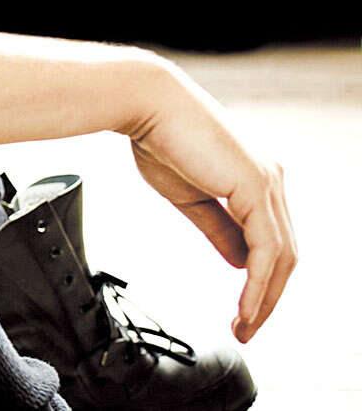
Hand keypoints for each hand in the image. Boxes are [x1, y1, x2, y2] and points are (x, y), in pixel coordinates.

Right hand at [128, 61, 296, 343]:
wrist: (146, 104)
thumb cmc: (159, 137)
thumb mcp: (190, 196)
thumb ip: (219, 228)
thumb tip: (240, 262)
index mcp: (255, 177)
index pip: (270, 241)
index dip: (259, 280)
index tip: (239, 309)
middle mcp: (270, 179)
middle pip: (283, 254)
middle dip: (266, 296)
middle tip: (245, 327)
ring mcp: (268, 182)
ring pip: (282, 257)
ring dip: (264, 298)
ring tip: (244, 326)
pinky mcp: (257, 187)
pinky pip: (268, 250)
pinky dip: (258, 284)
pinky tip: (245, 305)